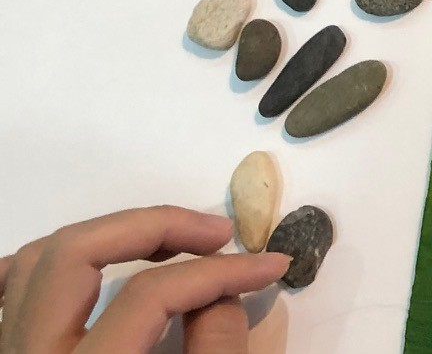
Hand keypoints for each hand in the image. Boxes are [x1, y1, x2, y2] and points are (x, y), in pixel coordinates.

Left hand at [0, 206, 288, 353]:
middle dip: (156, 226)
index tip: (269, 266)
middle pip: (76, 252)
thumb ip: (215, 351)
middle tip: (217, 235)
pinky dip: (40, 268)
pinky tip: (84, 265)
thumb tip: (224, 291)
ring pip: (34, 261)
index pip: (149, 296)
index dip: (219, 272)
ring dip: (104, 237)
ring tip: (165, 245)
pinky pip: (4, 294)